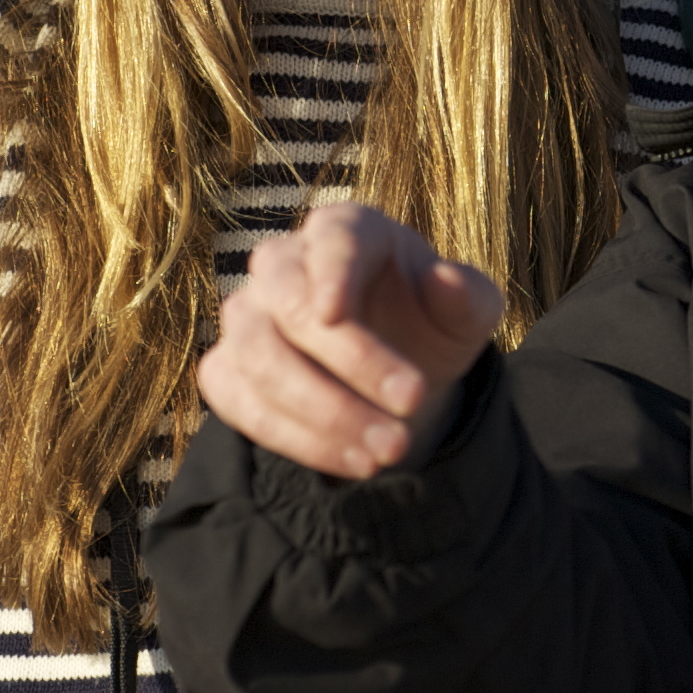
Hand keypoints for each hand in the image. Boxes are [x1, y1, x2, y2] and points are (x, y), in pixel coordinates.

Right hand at [196, 201, 505, 479]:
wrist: (394, 375)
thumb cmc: (429, 325)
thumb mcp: (466, 315)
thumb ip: (467, 296)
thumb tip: (445, 280)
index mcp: (345, 231)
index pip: (331, 239)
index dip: (330, 273)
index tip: (334, 313)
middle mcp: (283, 264)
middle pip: (291, 305)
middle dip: (351, 362)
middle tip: (412, 404)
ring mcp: (246, 316)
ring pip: (258, 358)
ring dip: (323, 412)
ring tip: (387, 451)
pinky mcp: (226, 369)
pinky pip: (240, 402)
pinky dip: (296, 438)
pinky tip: (353, 461)